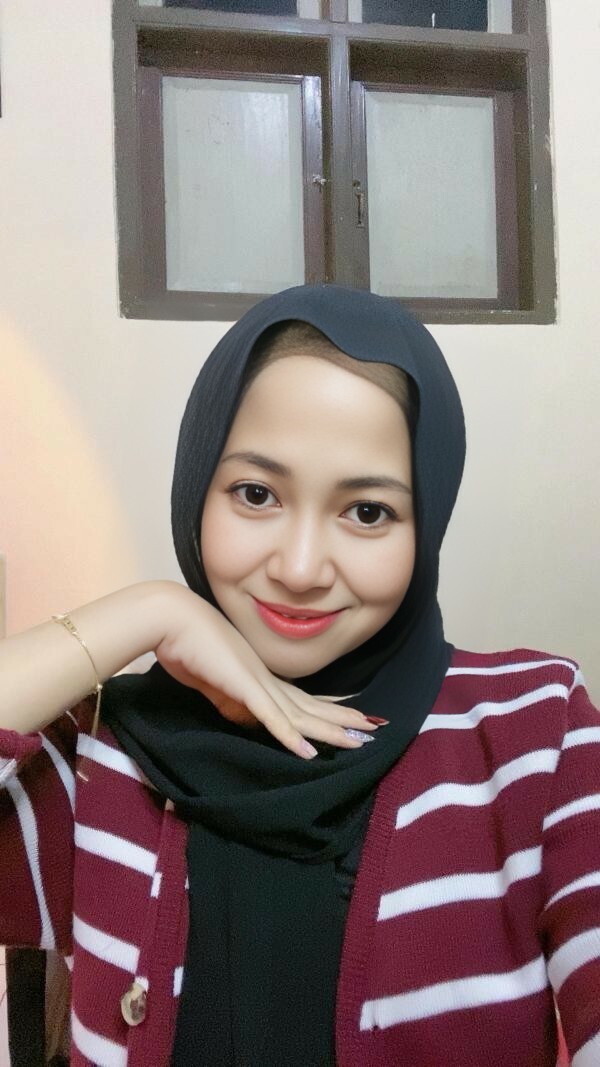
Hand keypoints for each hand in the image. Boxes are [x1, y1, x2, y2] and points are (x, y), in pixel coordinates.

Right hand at [154, 584, 379, 758]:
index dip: (326, 711)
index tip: (349, 719)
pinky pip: (272, 717)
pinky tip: (309, 752)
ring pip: (301, 714)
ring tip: (359, 742)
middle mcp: (266, 678)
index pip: (300, 699)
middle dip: (342, 720)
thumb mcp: (213, 680)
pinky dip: (290, 736)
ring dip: (330, 730)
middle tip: (373, 731)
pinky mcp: (244, 687)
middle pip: (311, 706)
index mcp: (259, 676)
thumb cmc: (187, 644)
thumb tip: (244, 715)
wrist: (171, 619)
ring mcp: (258, 682)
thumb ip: (230, 698)